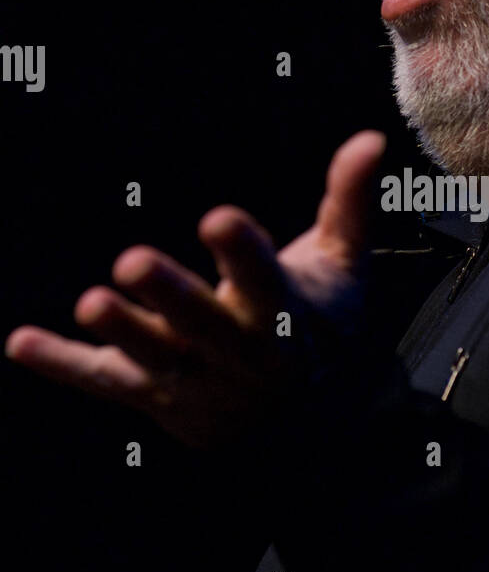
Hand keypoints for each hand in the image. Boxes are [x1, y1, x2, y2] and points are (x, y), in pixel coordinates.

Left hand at [4, 130, 386, 448]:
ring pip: (154, 356)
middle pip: (203, 324)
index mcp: (283, 314)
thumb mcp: (343, 268)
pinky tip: (20, 342)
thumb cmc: (325, 333)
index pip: (265, 279)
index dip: (242, 252)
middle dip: (171, 297)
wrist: (315, 434)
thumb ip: (349, 201)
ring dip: (123, 331)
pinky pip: (104, 382)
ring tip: (92, 303)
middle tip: (134, 262)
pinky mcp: (155, 398)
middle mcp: (238, 352)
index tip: (218, 220)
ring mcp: (194, 380)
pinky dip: (63, 364)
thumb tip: (371, 137)